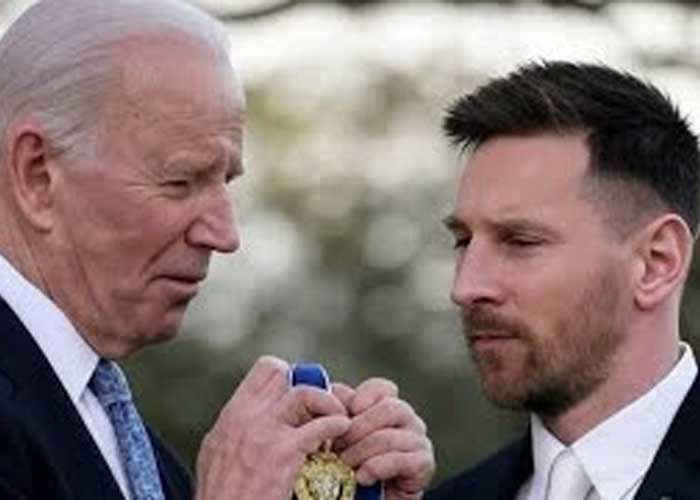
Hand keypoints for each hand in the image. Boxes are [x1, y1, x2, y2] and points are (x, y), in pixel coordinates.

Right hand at [194, 356, 350, 499]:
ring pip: (305, 393)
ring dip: (327, 401)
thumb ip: (236, 430)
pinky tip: (342, 430)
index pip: (265, 369)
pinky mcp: (284, 452)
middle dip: (307, 384)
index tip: (299, 395)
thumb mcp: (216, 453)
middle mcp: (246, 416)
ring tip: (338, 415)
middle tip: (321, 404)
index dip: (289, 376)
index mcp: (232, 414)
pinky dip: (337, 425)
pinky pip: (320, 426)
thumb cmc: (221, 495)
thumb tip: (249, 419)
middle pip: (285, 374)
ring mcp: (265, 432)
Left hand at [333, 378, 434, 499]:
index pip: (382, 387)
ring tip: (344, 465)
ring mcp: (419, 439)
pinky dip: (376, 468)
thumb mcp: (341, 434)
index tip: (344, 414)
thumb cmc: (355, 463)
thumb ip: (338, 410)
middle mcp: (409, 419)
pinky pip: (400, 460)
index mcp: (389, 405)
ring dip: (361, 452)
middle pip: (388, 408)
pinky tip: (362, 477)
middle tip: (338, 446)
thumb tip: (332, 390)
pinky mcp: (424, 463)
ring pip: (390, 436)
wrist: (369, 499)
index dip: (363, 397)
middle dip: (358, 428)